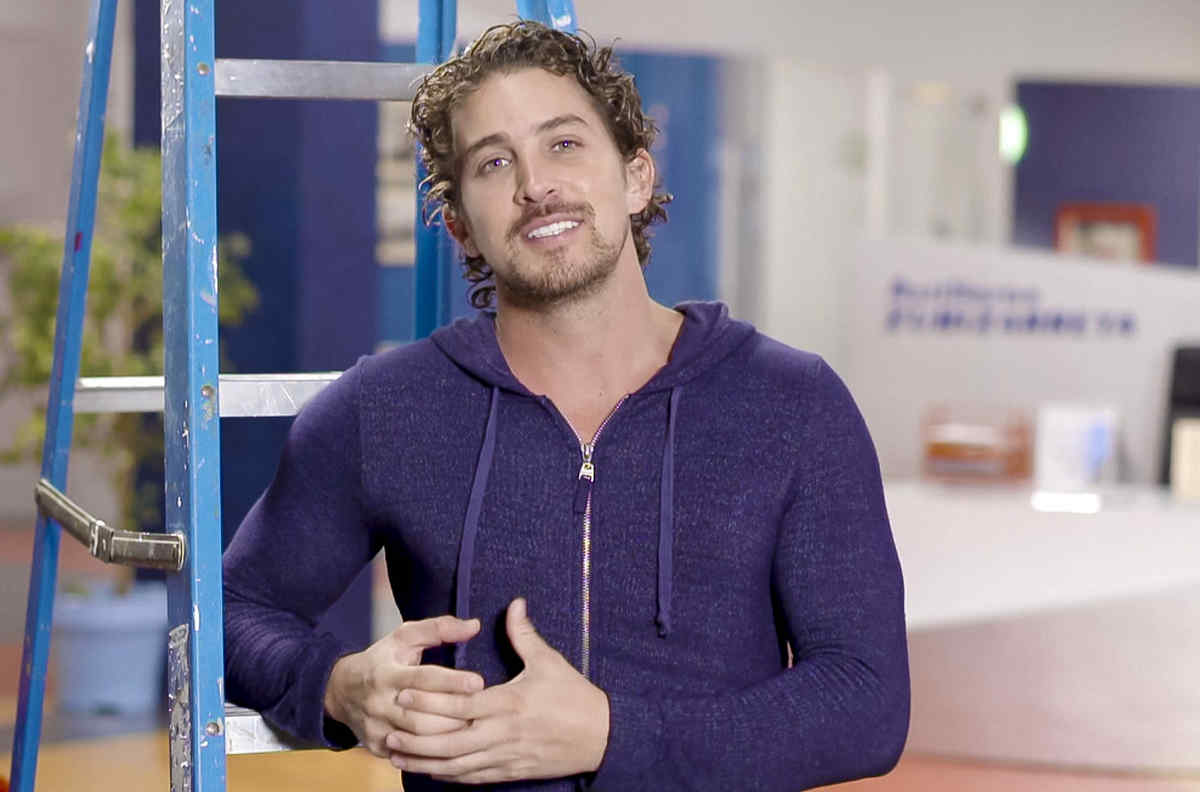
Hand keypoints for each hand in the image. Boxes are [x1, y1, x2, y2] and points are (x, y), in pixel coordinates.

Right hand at [324, 615, 483, 756]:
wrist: (341, 690)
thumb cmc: (382, 660)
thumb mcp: (404, 637)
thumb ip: (438, 629)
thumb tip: (474, 625)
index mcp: (387, 674)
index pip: (423, 678)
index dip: (452, 681)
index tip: (478, 683)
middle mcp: (379, 703)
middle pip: (422, 715)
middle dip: (454, 714)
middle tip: (481, 709)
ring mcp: (377, 728)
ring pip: (418, 738)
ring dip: (448, 733)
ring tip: (472, 724)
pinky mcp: (377, 747)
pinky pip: (409, 755)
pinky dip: (431, 751)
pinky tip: (452, 744)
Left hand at [384, 598, 609, 783]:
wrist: (601, 737)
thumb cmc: (574, 696)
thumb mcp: (549, 662)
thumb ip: (524, 635)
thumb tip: (514, 603)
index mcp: (508, 703)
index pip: (460, 704)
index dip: (429, 701)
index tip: (403, 694)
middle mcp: (502, 733)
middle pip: (449, 740)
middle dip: (416, 737)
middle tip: (389, 729)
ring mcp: (504, 756)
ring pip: (456, 764)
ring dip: (424, 761)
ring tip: (397, 755)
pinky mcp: (510, 772)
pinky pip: (472, 778)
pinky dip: (448, 776)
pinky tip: (430, 771)